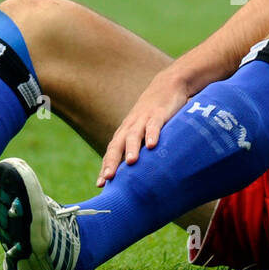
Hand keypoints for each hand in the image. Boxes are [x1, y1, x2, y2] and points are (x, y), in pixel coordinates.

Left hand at [97, 67, 191, 185]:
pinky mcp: (158, 113)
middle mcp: (130, 127)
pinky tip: (152, 145)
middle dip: (112, 161)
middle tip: (109, 178)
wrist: (167, 85)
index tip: (101, 184)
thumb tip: (139, 176)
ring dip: (131, 149)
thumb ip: (140, 149)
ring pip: (134, 135)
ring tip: (131, 162)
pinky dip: (152, 134)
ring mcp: (143, 119)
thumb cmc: (154, 114)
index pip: (112, 152)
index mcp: (125, 133)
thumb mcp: (143, 131)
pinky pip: (154, 125)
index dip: (106, 167)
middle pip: (117, 145)